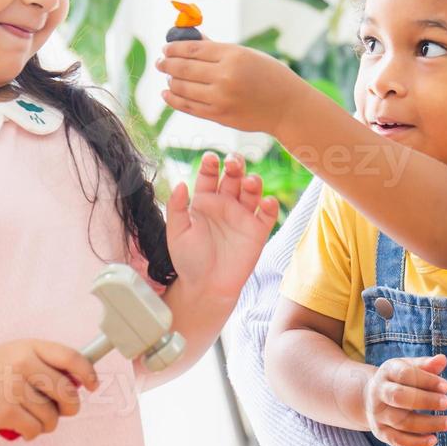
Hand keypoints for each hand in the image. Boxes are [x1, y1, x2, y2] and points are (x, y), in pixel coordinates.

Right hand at [0, 340, 98, 438]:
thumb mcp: (16, 354)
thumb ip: (46, 364)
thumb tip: (81, 385)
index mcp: (30, 347)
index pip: (71, 357)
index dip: (87, 373)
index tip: (92, 385)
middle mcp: (22, 363)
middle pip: (67, 393)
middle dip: (70, 408)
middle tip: (62, 412)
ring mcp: (12, 387)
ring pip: (52, 416)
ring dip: (47, 424)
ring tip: (32, 418)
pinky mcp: (3, 411)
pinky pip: (35, 429)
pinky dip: (32, 434)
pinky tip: (23, 429)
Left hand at [158, 39, 310, 134]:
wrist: (287, 107)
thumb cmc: (269, 76)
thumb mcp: (247, 55)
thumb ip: (217, 48)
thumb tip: (191, 39)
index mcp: (233, 56)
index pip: (193, 49)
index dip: (174, 48)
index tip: (166, 48)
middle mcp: (225, 76)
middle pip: (183, 68)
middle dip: (166, 64)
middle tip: (160, 62)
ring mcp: (220, 98)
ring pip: (182, 88)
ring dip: (170, 81)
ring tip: (168, 77)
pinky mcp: (218, 115)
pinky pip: (188, 107)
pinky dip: (173, 99)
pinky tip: (167, 93)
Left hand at [165, 152, 278, 301]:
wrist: (206, 287)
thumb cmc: (189, 260)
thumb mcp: (177, 233)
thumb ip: (176, 208)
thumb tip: (180, 183)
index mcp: (204, 202)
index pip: (209, 176)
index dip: (210, 165)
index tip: (210, 158)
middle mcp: (225, 205)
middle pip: (233, 178)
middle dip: (235, 166)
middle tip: (233, 162)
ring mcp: (243, 217)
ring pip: (252, 192)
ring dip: (253, 183)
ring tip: (249, 182)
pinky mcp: (257, 231)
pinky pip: (267, 215)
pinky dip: (269, 206)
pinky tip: (267, 201)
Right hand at [362, 354, 446, 445]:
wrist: (371, 396)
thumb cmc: (399, 379)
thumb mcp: (410, 367)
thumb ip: (426, 365)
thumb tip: (442, 360)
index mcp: (387, 371)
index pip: (405, 374)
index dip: (426, 380)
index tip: (446, 387)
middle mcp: (378, 392)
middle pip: (399, 397)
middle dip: (425, 401)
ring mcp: (378, 414)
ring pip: (401, 421)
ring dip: (427, 424)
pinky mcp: (380, 432)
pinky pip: (397, 440)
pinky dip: (415, 443)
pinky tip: (433, 440)